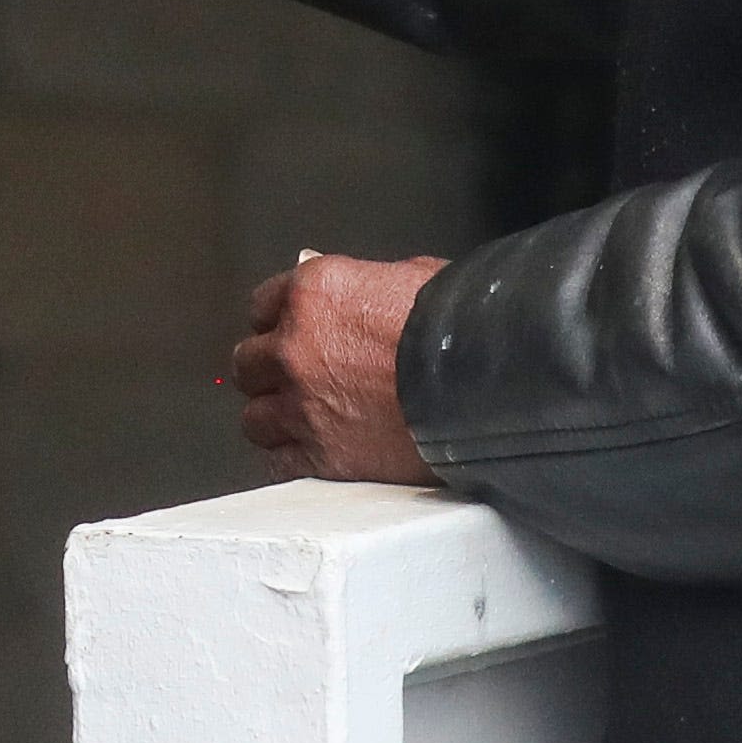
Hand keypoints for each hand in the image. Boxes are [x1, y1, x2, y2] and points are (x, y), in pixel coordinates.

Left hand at [228, 255, 443, 484]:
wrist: (492, 387)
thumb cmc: (464, 328)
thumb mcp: (414, 278)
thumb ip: (368, 287)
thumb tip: (360, 295)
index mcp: (314, 294)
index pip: (261, 305)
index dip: (279, 321)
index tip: (289, 332)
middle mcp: (295, 348)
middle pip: (249, 363)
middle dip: (270, 370)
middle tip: (295, 378)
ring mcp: (302, 406)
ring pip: (255, 418)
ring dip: (276, 418)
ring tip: (303, 420)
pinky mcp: (320, 457)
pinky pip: (278, 464)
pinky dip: (291, 460)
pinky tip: (310, 455)